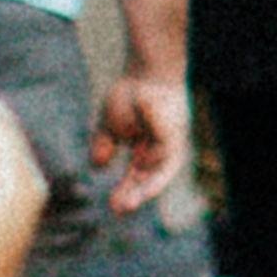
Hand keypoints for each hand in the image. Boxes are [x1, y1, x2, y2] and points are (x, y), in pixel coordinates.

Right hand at [83, 67, 187, 224]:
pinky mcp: (178, 125)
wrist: (148, 66)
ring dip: (146, 184)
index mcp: (149, 149)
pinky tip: (139, 159)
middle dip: (138, 193)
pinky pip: (165, 141)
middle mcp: (164, 146)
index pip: (142, 176)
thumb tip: (98, 165)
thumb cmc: (129, 94)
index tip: (115, 207)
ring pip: (163, 167)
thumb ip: (105, 145)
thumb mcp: (111, 124)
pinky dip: (151, 148)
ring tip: (128, 200)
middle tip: (120, 209)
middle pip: (154, 176)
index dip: (130, 191)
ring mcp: (173, 137)